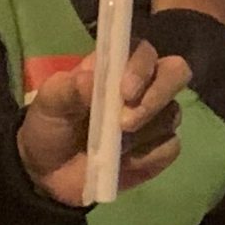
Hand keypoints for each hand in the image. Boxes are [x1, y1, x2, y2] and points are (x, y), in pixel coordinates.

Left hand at [17, 41, 190, 204]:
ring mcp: (156, 118)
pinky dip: (148, 157)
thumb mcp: (48, 104)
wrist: (48, 173)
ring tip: (113, 148)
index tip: (125, 91)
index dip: (141, 67)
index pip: (145, 51)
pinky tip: (124, 162)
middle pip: (177, 72)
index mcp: (118, 65)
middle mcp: (145, 85)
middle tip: (126, 122)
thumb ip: (66, 88)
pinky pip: (170, 147)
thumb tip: (91, 79)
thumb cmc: (51, 125)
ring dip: (144, 133)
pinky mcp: (159, 149)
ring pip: (173, 113)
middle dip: (158, 95)